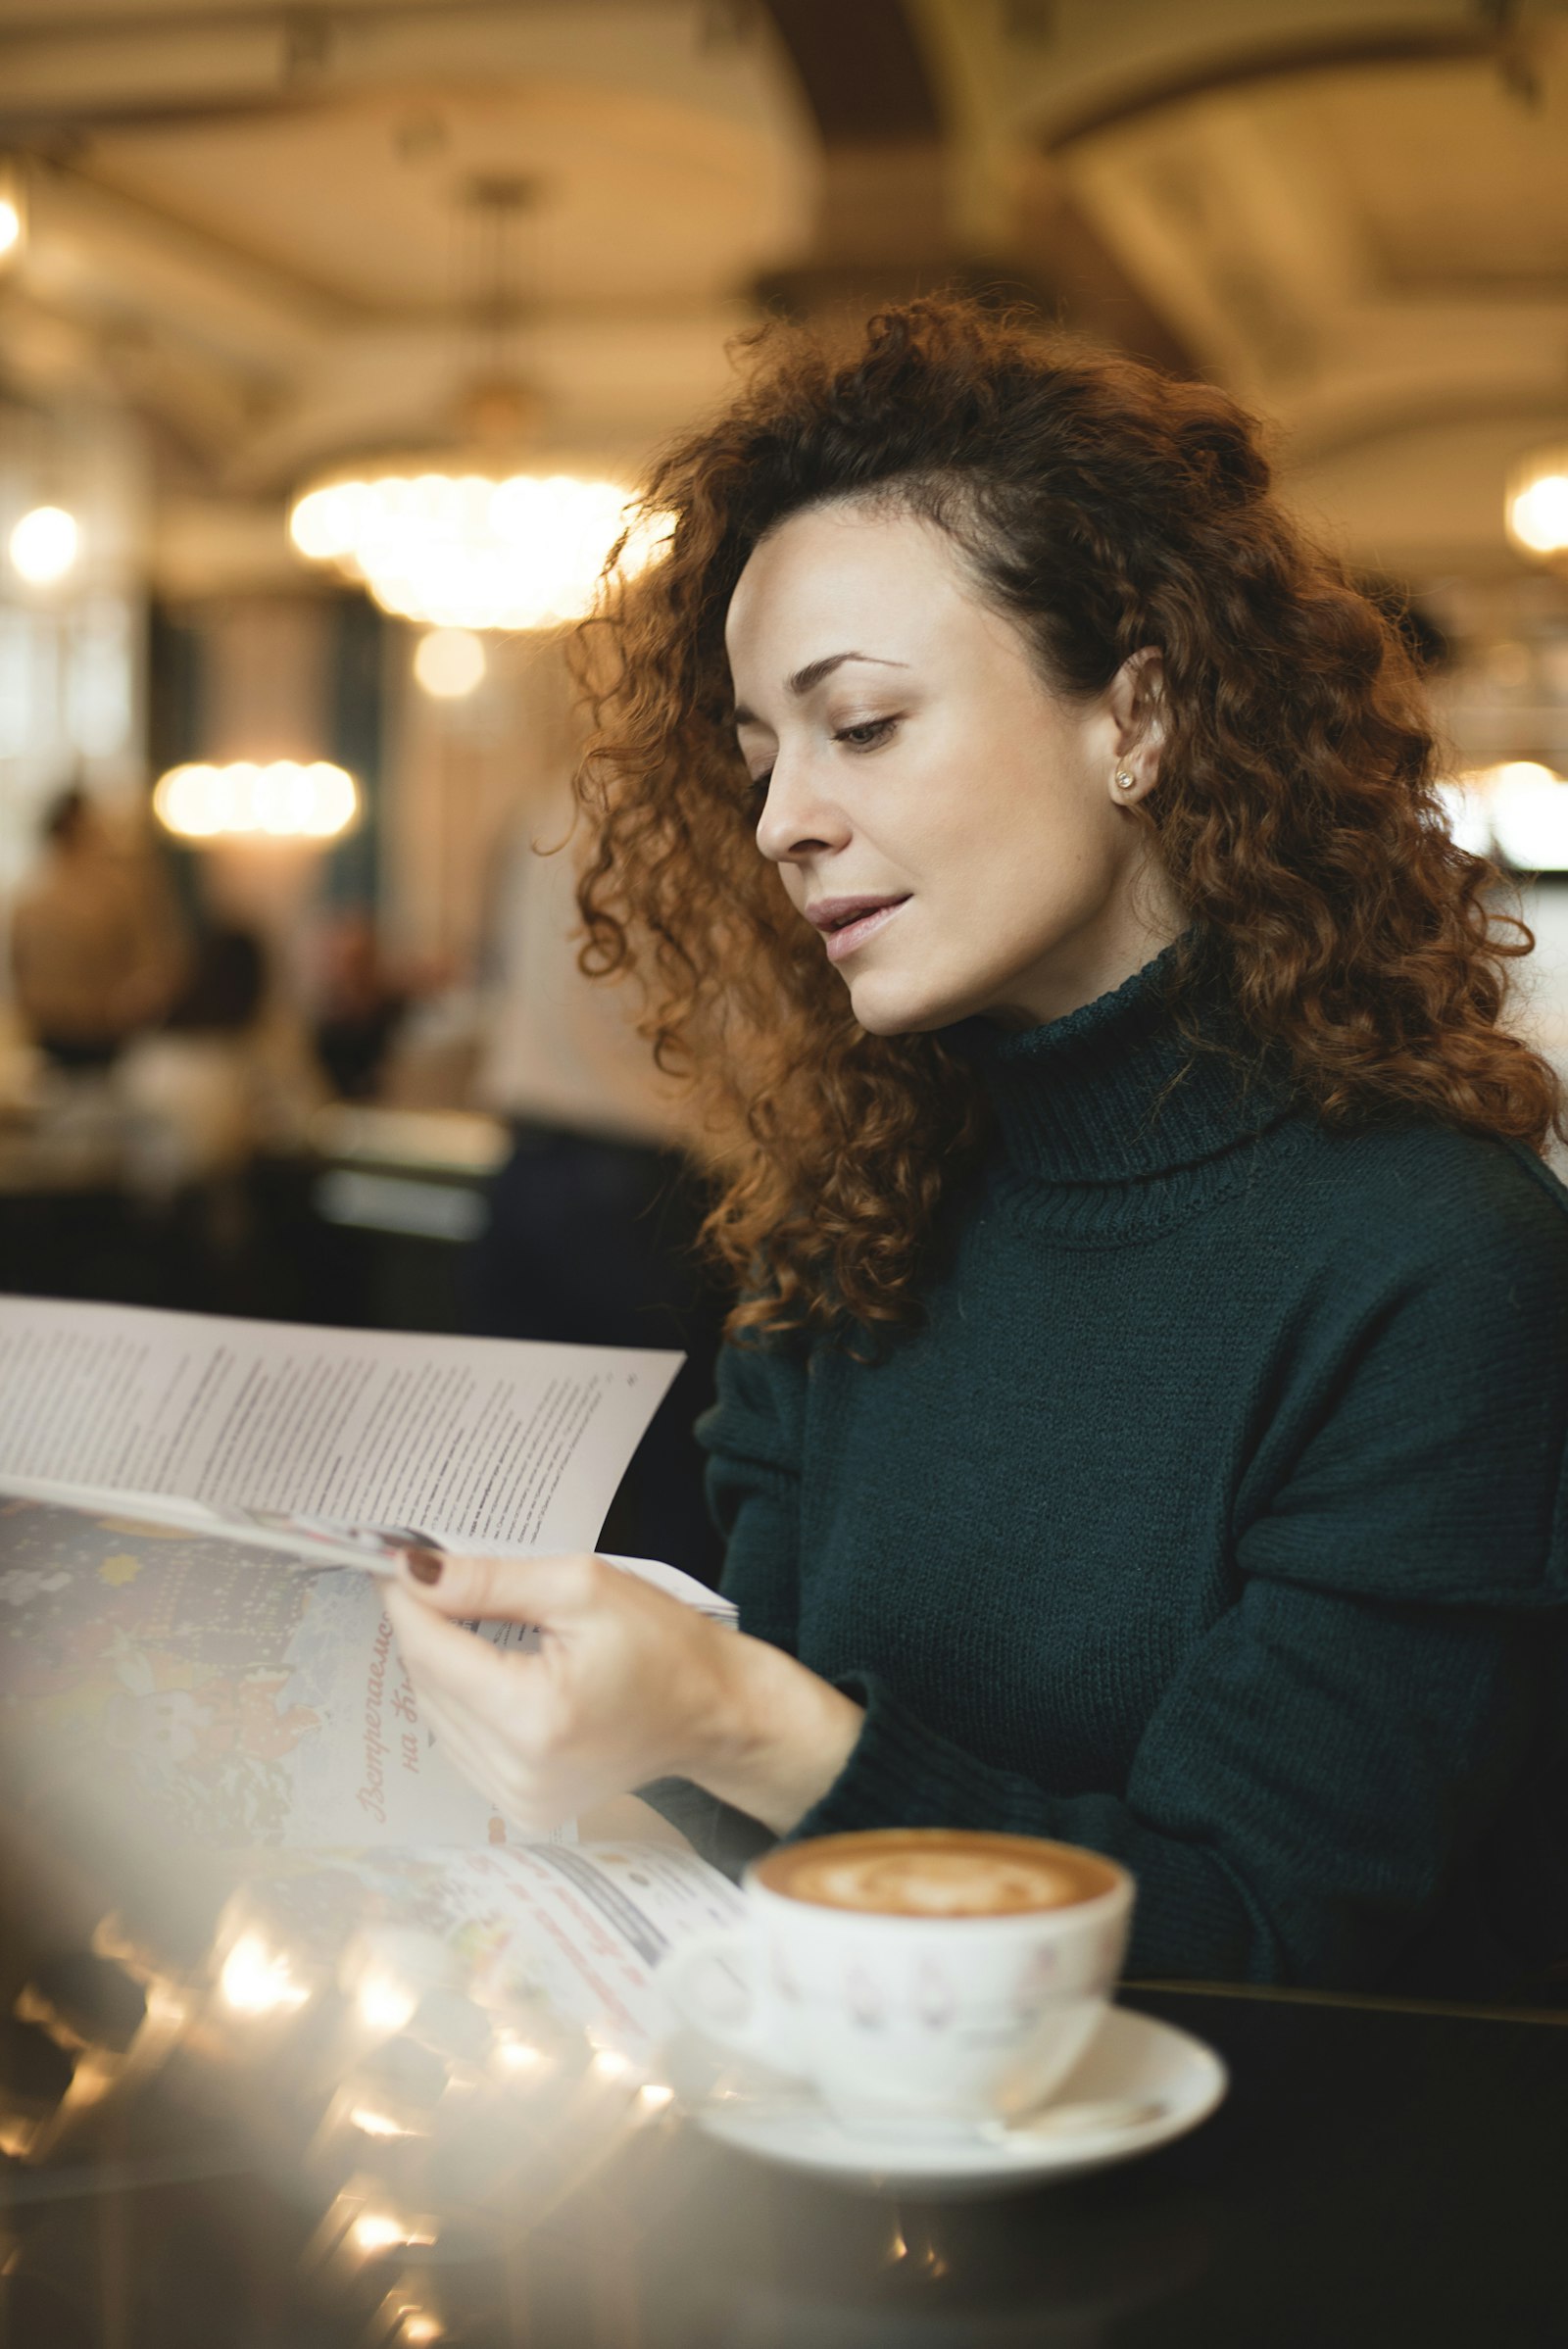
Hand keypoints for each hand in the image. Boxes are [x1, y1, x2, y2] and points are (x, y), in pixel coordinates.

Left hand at [384, 1551, 863, 1835]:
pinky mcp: (523, 1808)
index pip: (432, 1653)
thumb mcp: (580, 1587)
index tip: (395, 1562)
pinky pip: (461, 1745)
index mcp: (534, 1717)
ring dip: (442, 1666)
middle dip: (426, 1628)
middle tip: (436, 1579)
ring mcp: (519, 1799)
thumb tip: (410, 1572)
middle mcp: (518, 1771)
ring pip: (436, 1715)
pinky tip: (492, 1671)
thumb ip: (487, 1581)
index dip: (407, 1602)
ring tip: (472, 1621)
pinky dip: (464, 1701)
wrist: (713, 1712)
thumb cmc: (662, 1644)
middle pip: (428, 1685)